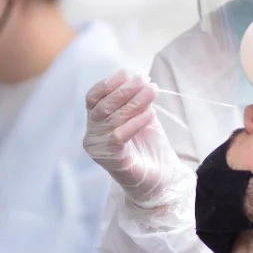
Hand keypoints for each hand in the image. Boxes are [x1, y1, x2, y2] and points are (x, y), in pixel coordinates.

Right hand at [83, 71, 185, 209]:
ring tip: (151, 91)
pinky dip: (135, 122)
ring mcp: (98, 148)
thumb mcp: (141, 115)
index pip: (93, 97)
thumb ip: (134, 99)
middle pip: (103, 106)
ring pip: (112, 119)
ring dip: (134, 103)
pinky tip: (150, 114)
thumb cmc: (148, 146)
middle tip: (144, 80)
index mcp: (95, 122)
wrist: (160, 178)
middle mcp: (92, 134)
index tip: (128, 74)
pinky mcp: (110, 160)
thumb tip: (136, 77)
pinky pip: (119, 136)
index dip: (108, 84)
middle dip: (125, 90)